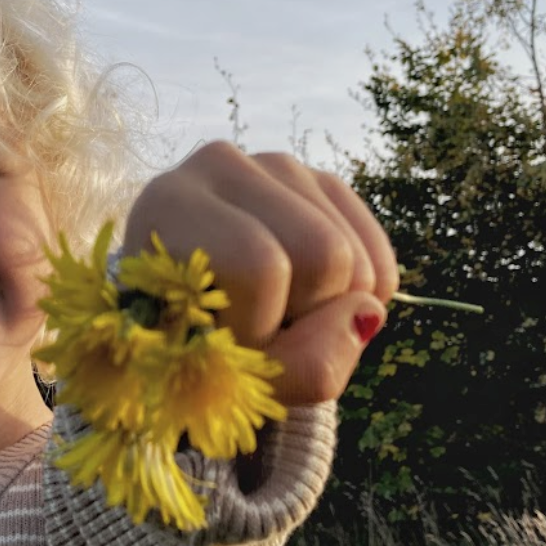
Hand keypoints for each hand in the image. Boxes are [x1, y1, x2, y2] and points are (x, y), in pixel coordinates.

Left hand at [123, 142, 398, 405]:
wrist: (192, 322)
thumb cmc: (191, 350)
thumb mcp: (228, 381)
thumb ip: (300, 367)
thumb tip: (368, 312)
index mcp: (170, 204)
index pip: (261, 267)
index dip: (258, 327)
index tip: (220, 343)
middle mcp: (220, 165)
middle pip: (325, 253)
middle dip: (307, 317)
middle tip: (256, 328)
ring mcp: (277, 165)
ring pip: (355, 254)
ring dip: (333, 309)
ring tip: (275, 313)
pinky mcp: (319, 183)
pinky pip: (375, 251)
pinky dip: (363, 296)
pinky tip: (318, 303)